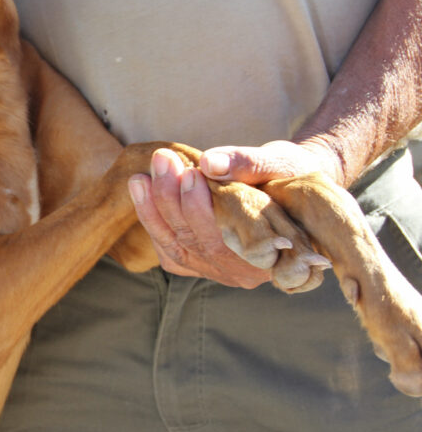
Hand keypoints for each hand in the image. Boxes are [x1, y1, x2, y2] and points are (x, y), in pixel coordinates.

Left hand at [127, 140, 341, 286]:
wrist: (288, 185)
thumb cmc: (290, 173)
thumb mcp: (283, 162)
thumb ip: (250, 164)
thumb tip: (210, 164)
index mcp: (277, 254)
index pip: (232, 241)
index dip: (205, 210)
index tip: (193, 172)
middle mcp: (249, 272)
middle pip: (201, 242)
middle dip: (174, 198)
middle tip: (163, 159)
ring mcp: (222, 272)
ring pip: (179, 248)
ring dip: (154, 209)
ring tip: (142, 174)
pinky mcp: (201, 264)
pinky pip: (169, 249)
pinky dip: (151, 218)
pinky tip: (140, 188)